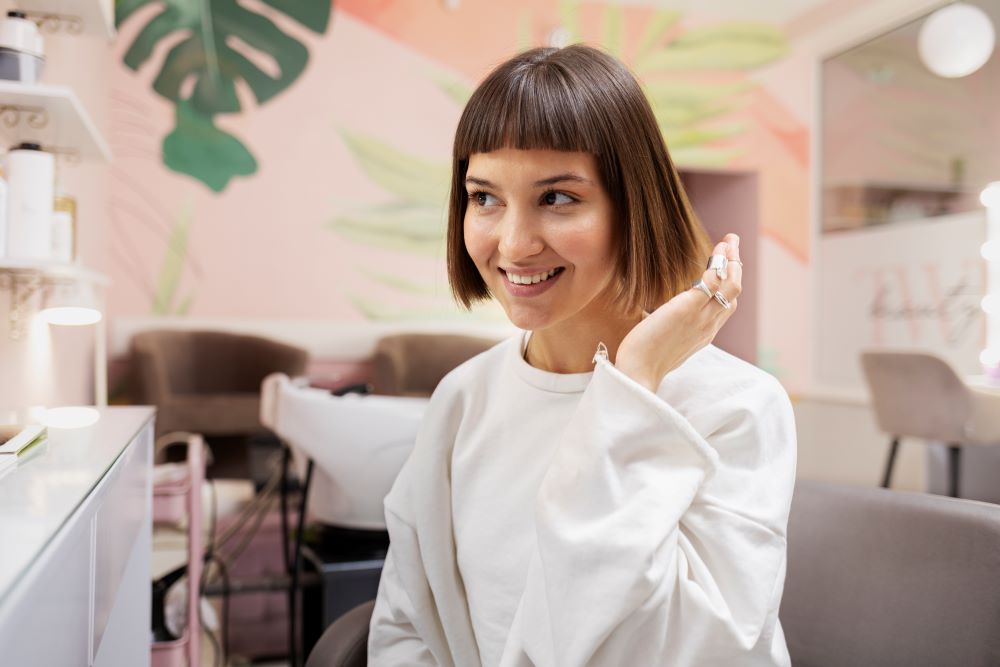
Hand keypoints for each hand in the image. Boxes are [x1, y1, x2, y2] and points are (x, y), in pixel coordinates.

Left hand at [615, 234, 741, 390]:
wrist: (638, 372)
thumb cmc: (642, 358)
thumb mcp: (659, 338)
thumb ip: (663, 325)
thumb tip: (647, 316)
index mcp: (703, 334)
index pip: (724, 306)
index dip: (728, 283)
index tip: (724, 265)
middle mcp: (708, 326)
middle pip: (733, 293)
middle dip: (736, 266)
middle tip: (732, 243)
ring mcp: (701, 318)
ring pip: (731, 286)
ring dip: (732, 260)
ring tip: (728, 241)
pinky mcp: (687, 309)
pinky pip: (712, 282)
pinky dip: (718, 263)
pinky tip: (715, 250)